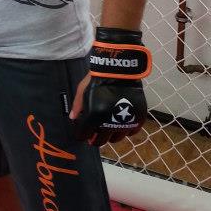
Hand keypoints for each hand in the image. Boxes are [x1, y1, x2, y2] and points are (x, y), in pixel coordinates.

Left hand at [69, 27, 150, 145]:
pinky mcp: (138, 119)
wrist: (120, 70)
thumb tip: (73, 118)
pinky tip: (122, 123)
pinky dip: (126, 129)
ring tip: (109, 127)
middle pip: (100, 141)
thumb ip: (77, 106)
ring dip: (110, 135)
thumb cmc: (98, 79)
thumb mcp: (83, 90)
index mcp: (94, 117)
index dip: (82, 134)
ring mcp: (125, 122)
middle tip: (95, 133)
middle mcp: (109, 123)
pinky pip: (131, 132)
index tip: (83, 133)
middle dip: (95, 138)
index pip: (84, 135)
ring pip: (116, 139)